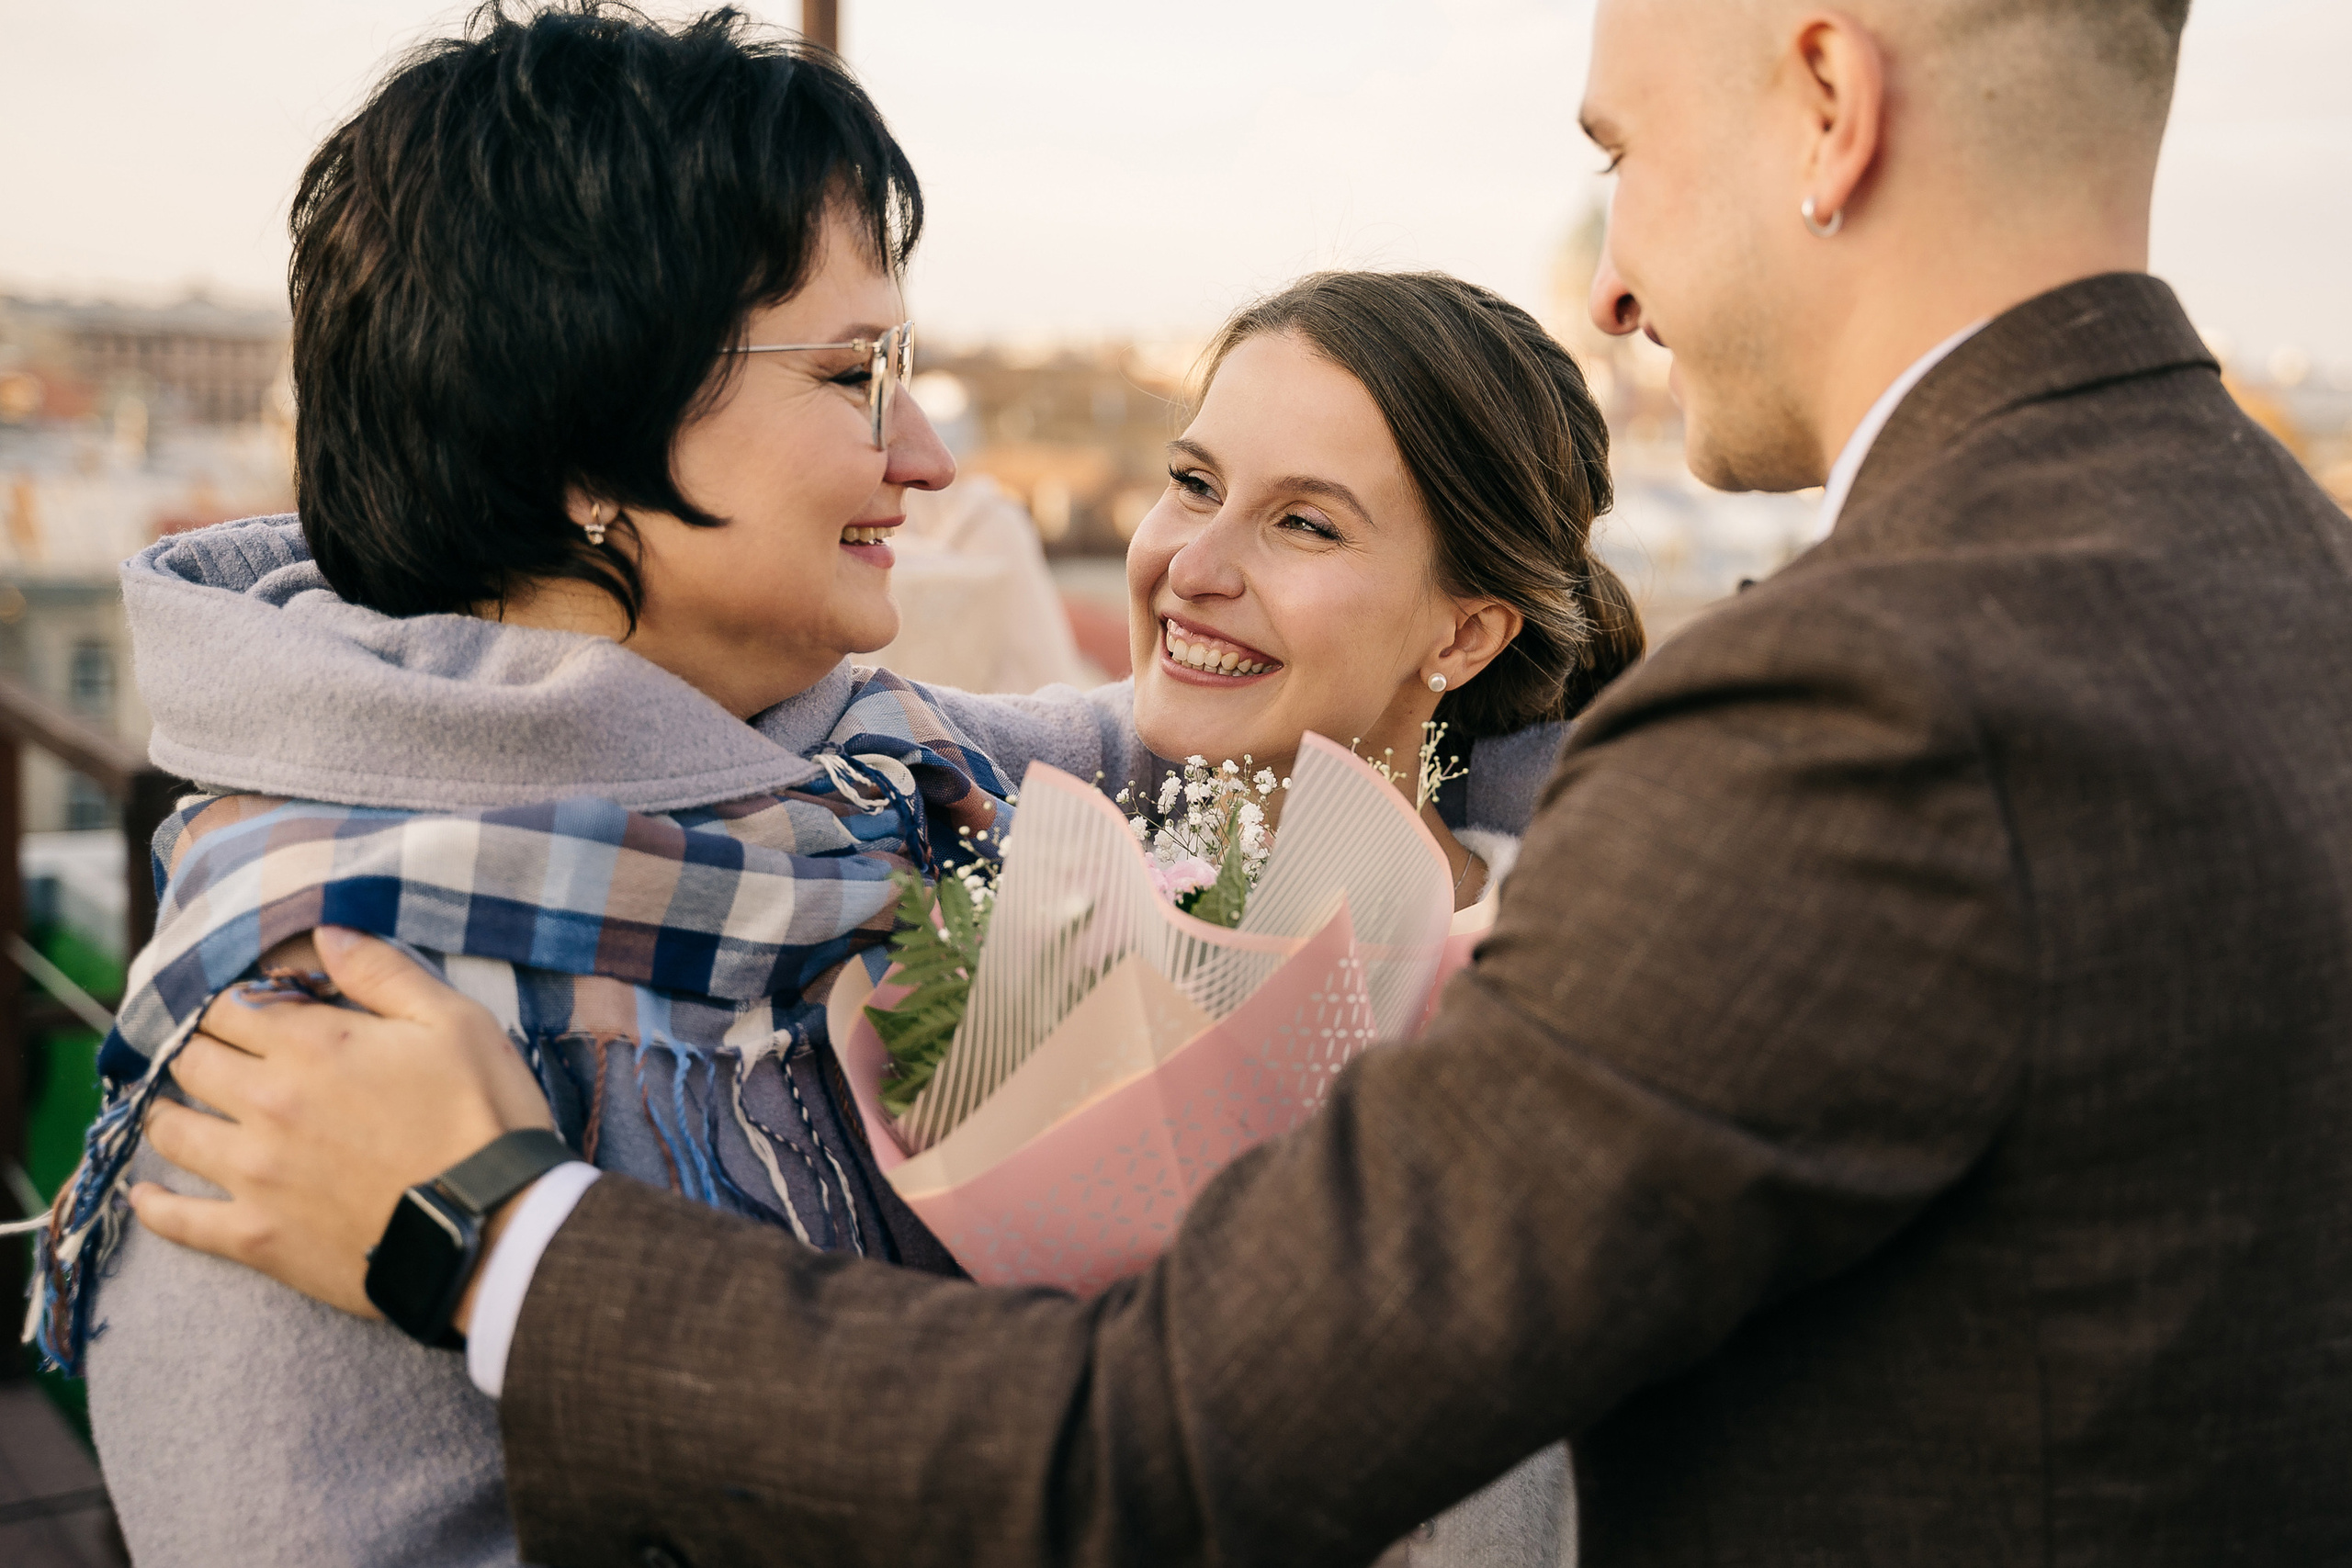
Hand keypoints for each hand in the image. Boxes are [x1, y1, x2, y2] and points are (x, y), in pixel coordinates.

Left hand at [130, 926, 554, 1322]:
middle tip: (208, 1052)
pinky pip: (181, 1222)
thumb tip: (327, 932)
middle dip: (196, 1048)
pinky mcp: (257, 1236)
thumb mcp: (457, 1023)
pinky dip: (154, 1207)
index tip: (245, 1007)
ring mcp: (254, 1172)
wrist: (493, 1229)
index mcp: (313, 1044)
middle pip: (193, 1060)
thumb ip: (385, 972)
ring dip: (165, 1112)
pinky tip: (142, 1197)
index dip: (234, 1001)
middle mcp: (267, 1101)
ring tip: (170, 1108)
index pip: (233, 1006)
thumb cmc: (484, 1118)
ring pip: (173, 1131)